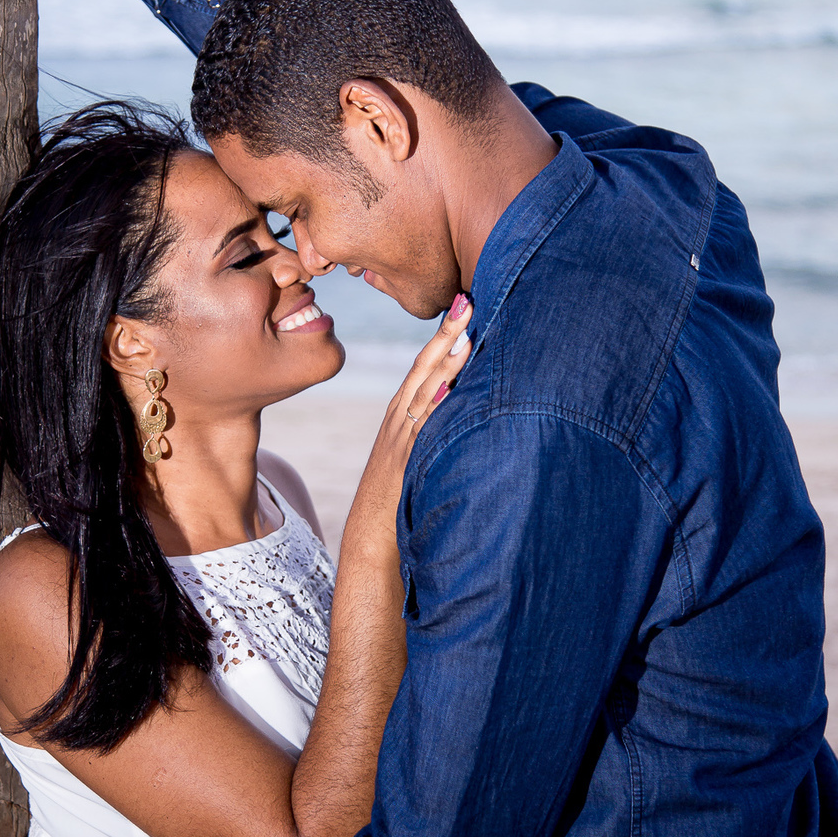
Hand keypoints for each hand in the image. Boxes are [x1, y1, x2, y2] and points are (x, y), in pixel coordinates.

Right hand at [342, 294, 471, 566]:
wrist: (372, 535)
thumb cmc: (401, 495)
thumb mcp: (417, 451)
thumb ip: (434, 426)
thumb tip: (461, 401)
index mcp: (402, 413)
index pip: (424, 364)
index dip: (444, 334)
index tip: (463, 304)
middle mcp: (400, 419)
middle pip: (423, 367)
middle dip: (446, 334)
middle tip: (466, 301)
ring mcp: (401, 439)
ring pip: (424, 392)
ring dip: (445, 363)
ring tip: (466, 334)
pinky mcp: (405, 462)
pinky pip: (422, 431)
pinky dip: (434, 408)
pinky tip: (449, 390)